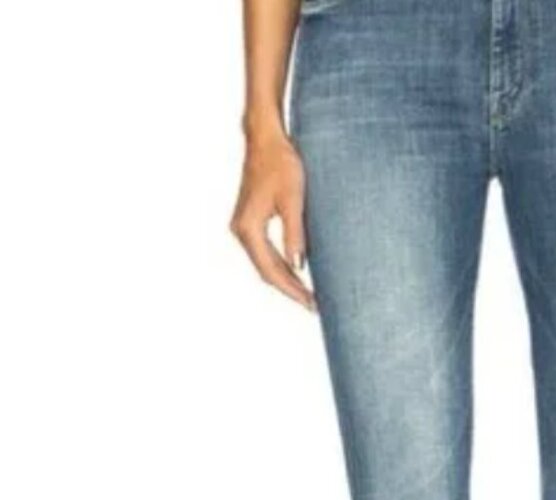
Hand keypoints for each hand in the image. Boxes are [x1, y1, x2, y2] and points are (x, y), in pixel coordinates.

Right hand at [230, 130, 315, 310]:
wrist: (265, 138)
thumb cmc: (281, 163)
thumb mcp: (293, 200)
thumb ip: (294, 234)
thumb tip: (298, 266)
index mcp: (248, 228)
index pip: (271, 270)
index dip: (292, 290)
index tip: (311, 304)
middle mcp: (241, 230)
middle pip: (266, 271)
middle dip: (290, 289)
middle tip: (314, 306)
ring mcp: (243, 226)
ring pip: (265, 264)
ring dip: (286, 279)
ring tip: (309, 295)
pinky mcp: (250, 221)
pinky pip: (265, 252)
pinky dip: (281, 265)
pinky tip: (298, 273)